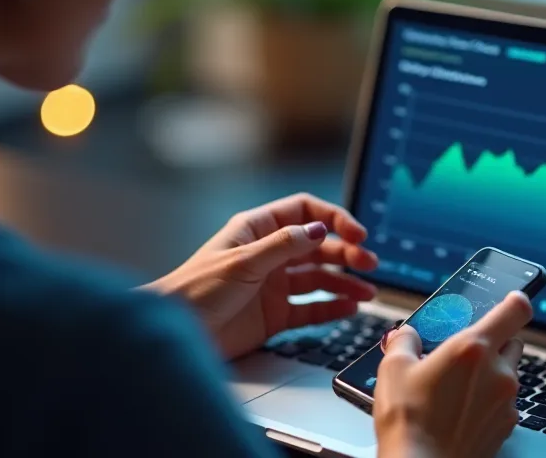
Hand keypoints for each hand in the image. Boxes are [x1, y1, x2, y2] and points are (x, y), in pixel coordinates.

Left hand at [145, 193, 378, 358]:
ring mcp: (273, 285)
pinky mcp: (275, 315)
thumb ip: (283, 245)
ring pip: (319, 279)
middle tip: (368, 264)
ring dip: (345, 282)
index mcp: (257, 231)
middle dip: (346, 253)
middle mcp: (268, 255)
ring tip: (367, 292)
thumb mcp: (242, 262)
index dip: (333, 219)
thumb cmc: (194, 291)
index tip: (357, 234)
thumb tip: (319, 230)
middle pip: (318, 247)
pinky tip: (350, 308)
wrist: (177, 332)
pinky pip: (311, 308)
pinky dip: (332, 308)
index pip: (304, 213)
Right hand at [373, 291, 531, 457]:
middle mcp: (498, 373)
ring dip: (490, 373)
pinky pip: (503, 402)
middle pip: (514, 342)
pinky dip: (488, 400)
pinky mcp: (505, 427)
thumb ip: (405, 341)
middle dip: (494, 341)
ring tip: (456, 384)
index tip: (512, 297)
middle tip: (465, 350)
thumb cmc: (408, 421)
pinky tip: (461, 409)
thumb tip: (406, 336)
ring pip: (508, 374)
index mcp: (474, 348)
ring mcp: (506, 402)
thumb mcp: (393, 369)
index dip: (516, 299)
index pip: (516, 310)